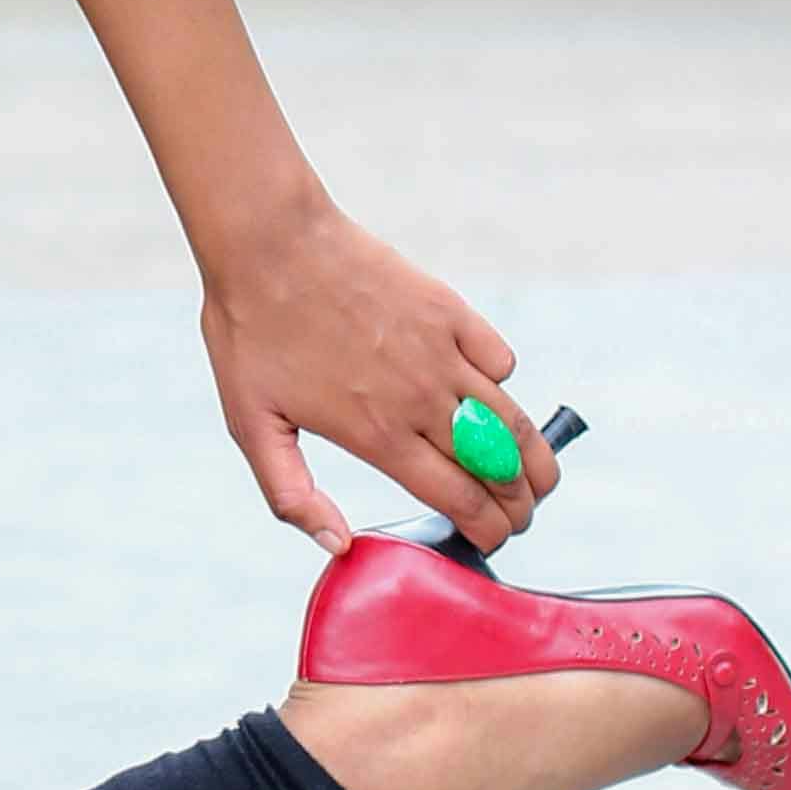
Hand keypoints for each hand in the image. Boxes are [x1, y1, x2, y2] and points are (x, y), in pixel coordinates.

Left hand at [197, 196, 560, 558]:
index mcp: (378, 434)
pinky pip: (498, 358)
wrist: (270, 244)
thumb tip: (339, 546)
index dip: (488, 529)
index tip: (493, 541)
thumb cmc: (252, 334)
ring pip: (512, 418)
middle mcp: (421, 398)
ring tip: (539, 477)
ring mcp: (440, 351)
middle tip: (521, 517)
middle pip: (498, 467)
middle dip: (519, 503)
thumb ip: (292, 494)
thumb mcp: (251, 425)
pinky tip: (493, 393)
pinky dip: (503, 383)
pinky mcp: (448, 310)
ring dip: (533, 455)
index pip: (459, 498)